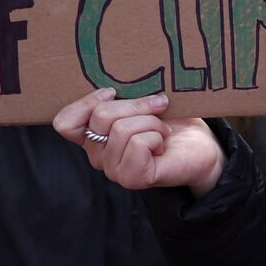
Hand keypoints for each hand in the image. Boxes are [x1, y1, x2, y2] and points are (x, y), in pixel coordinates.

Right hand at [53, 89, 225, 196]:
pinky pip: (137, 144)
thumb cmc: (171, 119)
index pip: (64, 123)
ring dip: (151, 121)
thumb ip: (123, 95)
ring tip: (162, 129)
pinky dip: (156, 135)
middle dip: (135, 103)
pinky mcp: (133, 178)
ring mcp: (114, 170)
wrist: (201, 145)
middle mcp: (98, 155)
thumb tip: (112, 87)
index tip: (113, 92)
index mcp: (95, 135)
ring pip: (121, 129)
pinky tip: (163, 143)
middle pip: (100, 116)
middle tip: (158, 105)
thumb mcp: (142, 99)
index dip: (85, 103)